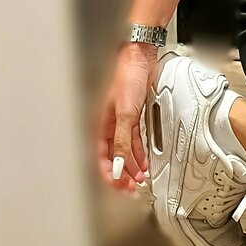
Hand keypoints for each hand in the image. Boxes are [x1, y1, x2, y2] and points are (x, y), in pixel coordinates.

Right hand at [94, 42, 157, 191]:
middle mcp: (110, 125)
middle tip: (130, 188)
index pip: (102, 158)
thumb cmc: (127, 76)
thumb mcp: (125, 114)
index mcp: (101, 125)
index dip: (109, 174)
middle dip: (121, 174)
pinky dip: (139, 152)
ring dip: (131, 165)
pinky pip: (134, 140)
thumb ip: (121, 141)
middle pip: (113, 157)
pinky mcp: (134, 115)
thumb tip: (117, 165)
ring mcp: (122, 120)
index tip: (119, 186)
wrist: (141, 57)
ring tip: (139, 178)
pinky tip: (144, 162)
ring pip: (124, 150)